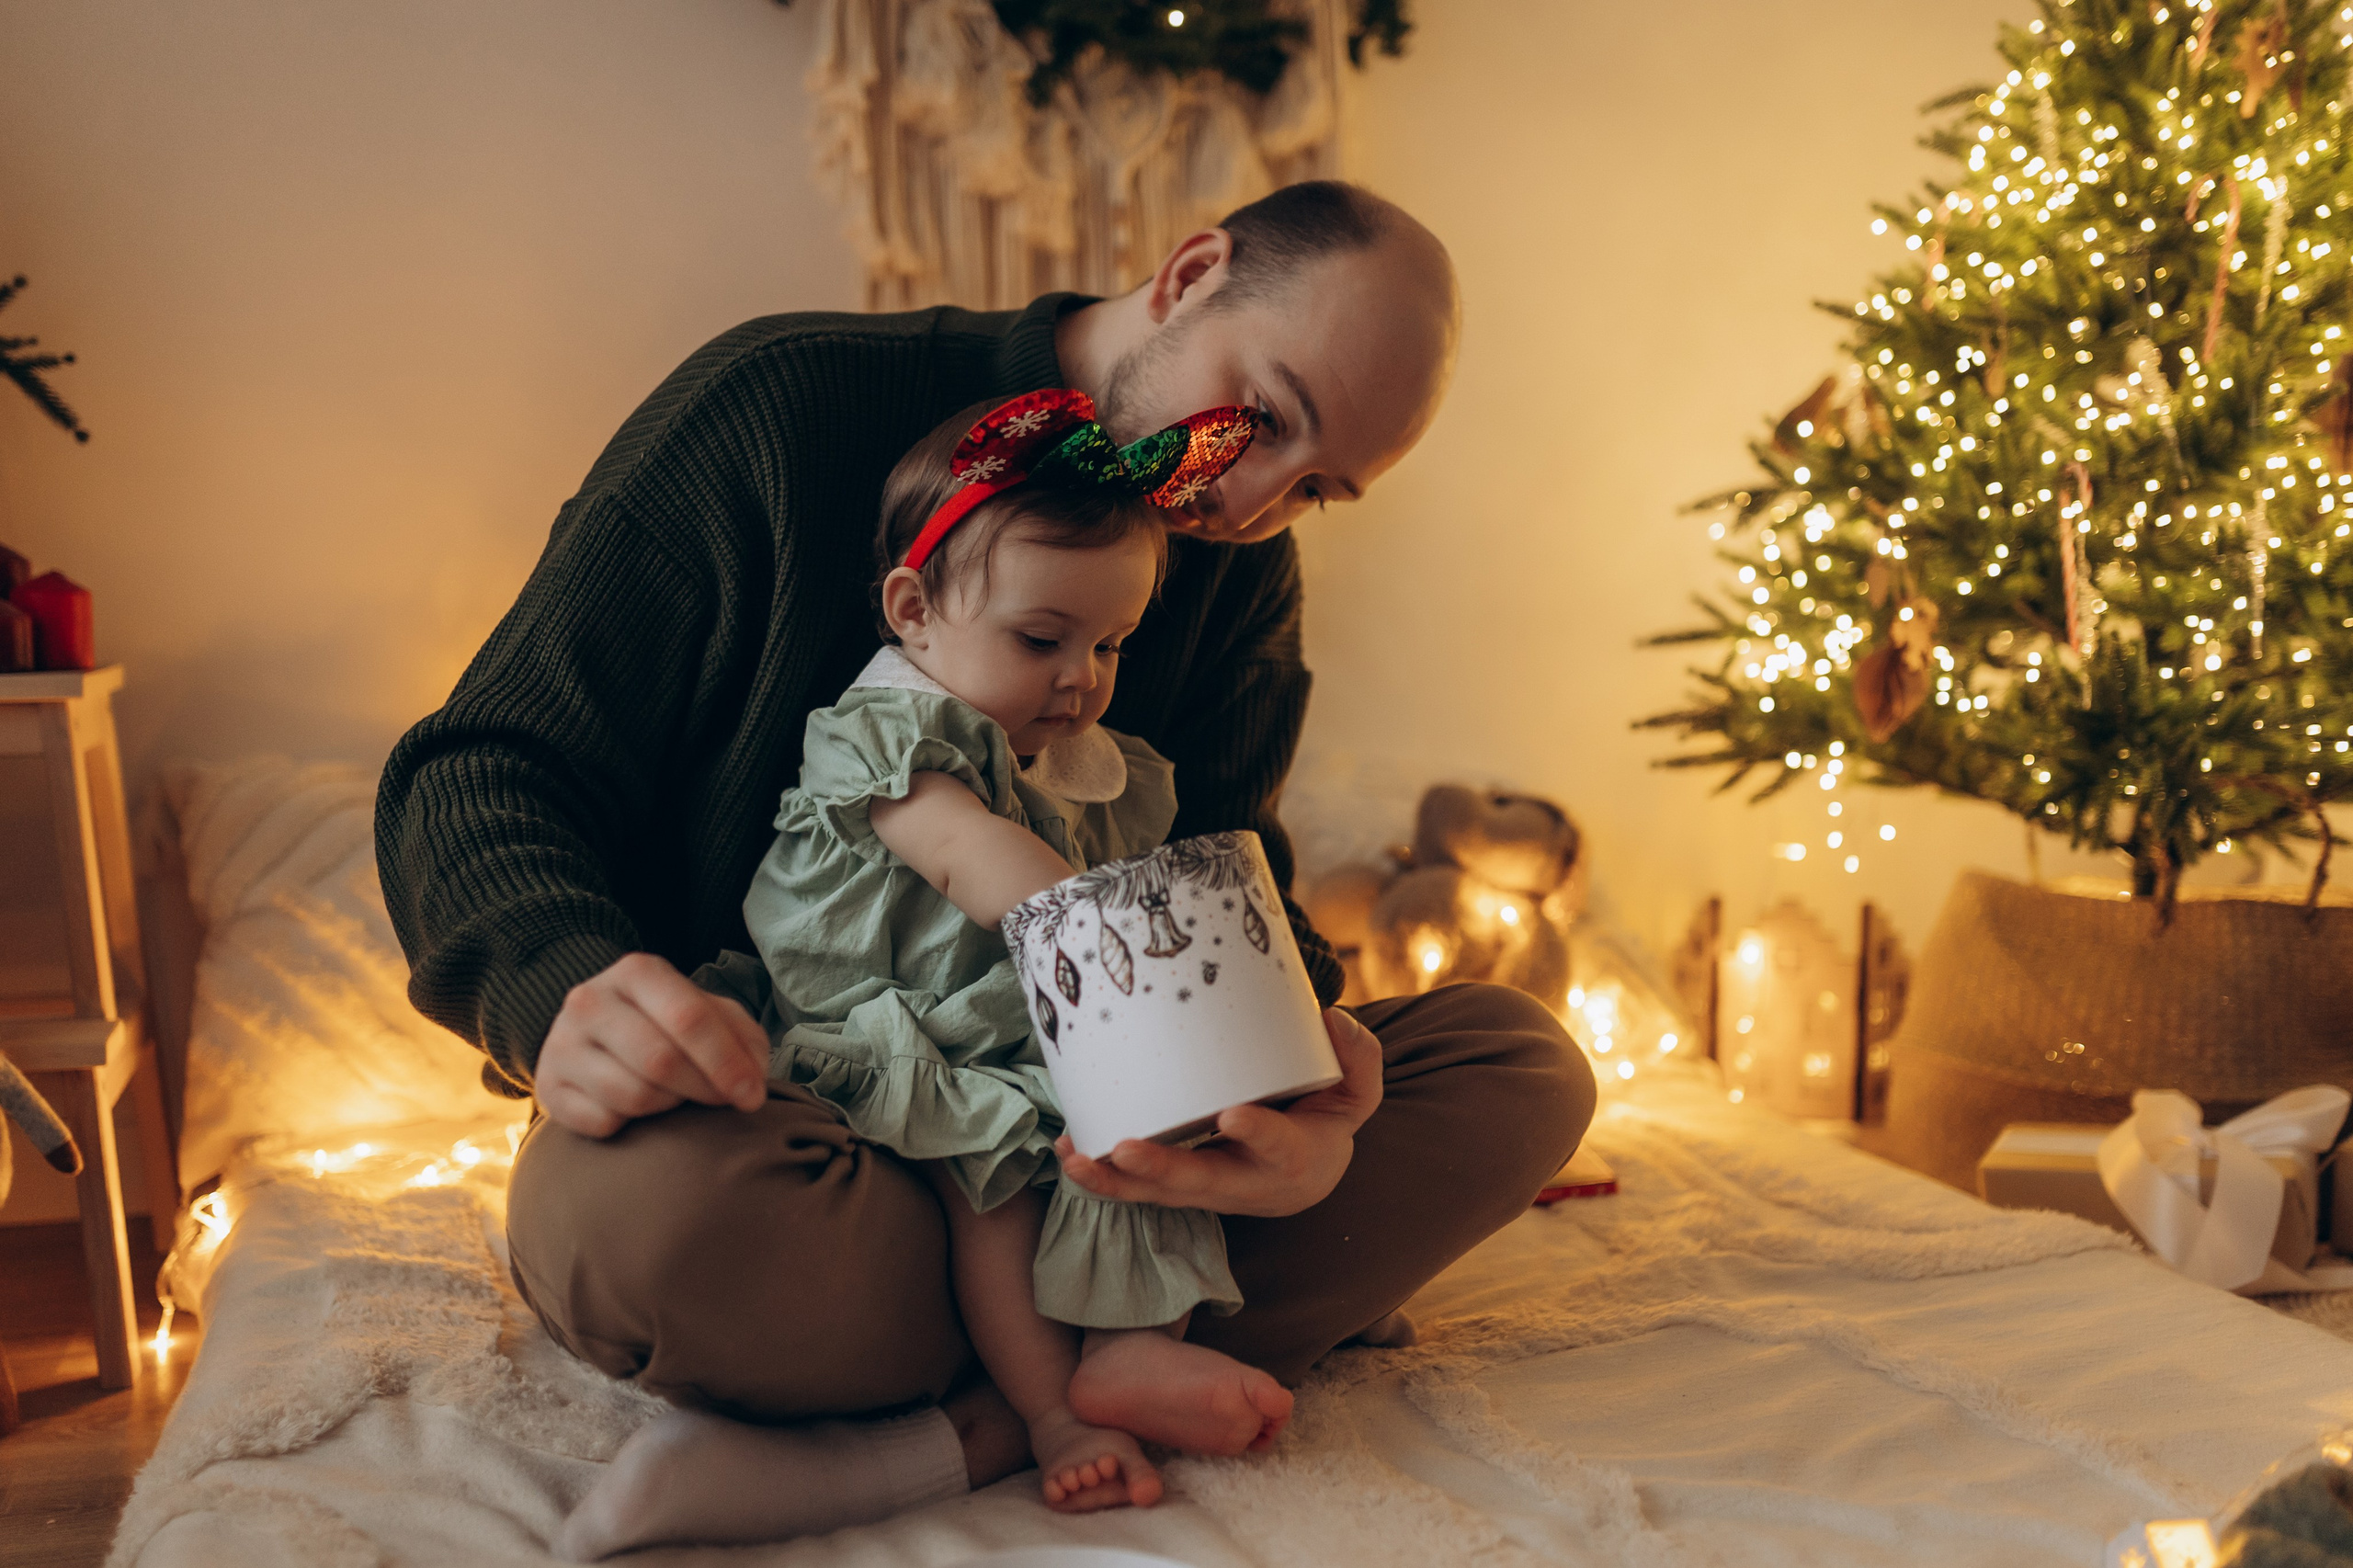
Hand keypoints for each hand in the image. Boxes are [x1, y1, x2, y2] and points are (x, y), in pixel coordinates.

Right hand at [533, 952, 769, 1137]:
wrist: (594, 1035)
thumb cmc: (666, 1025)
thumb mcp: (707, 1013)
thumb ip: (741, 1037)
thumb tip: (751, 1082)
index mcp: (637, 972)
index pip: (689, 1018)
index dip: (727, 1063)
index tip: (752, 1097)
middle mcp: (590, 1001)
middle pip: (660, 1060)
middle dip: (702, 1089)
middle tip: (720, 1102)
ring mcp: (562, 1044)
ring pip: (631, 1095)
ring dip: (668, 1108)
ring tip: (676, 1098)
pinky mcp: (548, 1087)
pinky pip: (601, 1122)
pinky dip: (631, 1127)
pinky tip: (637, 1112)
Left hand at [1054, 1008, 1381, 1217]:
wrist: (1309, 1176)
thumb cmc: (1325, 1122)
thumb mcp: (1357, 1092)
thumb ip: (1358, 1058)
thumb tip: (1332, 1021)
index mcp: (1293, 1158)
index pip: (1277, 1147)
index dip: (1257, 1133)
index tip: (1234, 1115)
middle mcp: (1246, 1183)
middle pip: (1202, 1182)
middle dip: (1162, 1169)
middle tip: (1125, 1150)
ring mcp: (1208, 1189)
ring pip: (1159, 1194)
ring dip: (1115, 1180)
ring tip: (1075, 1157)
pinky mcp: (1179, 1187)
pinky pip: (1138, 1188)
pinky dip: (1103, 1176)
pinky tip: (1068, 1150)